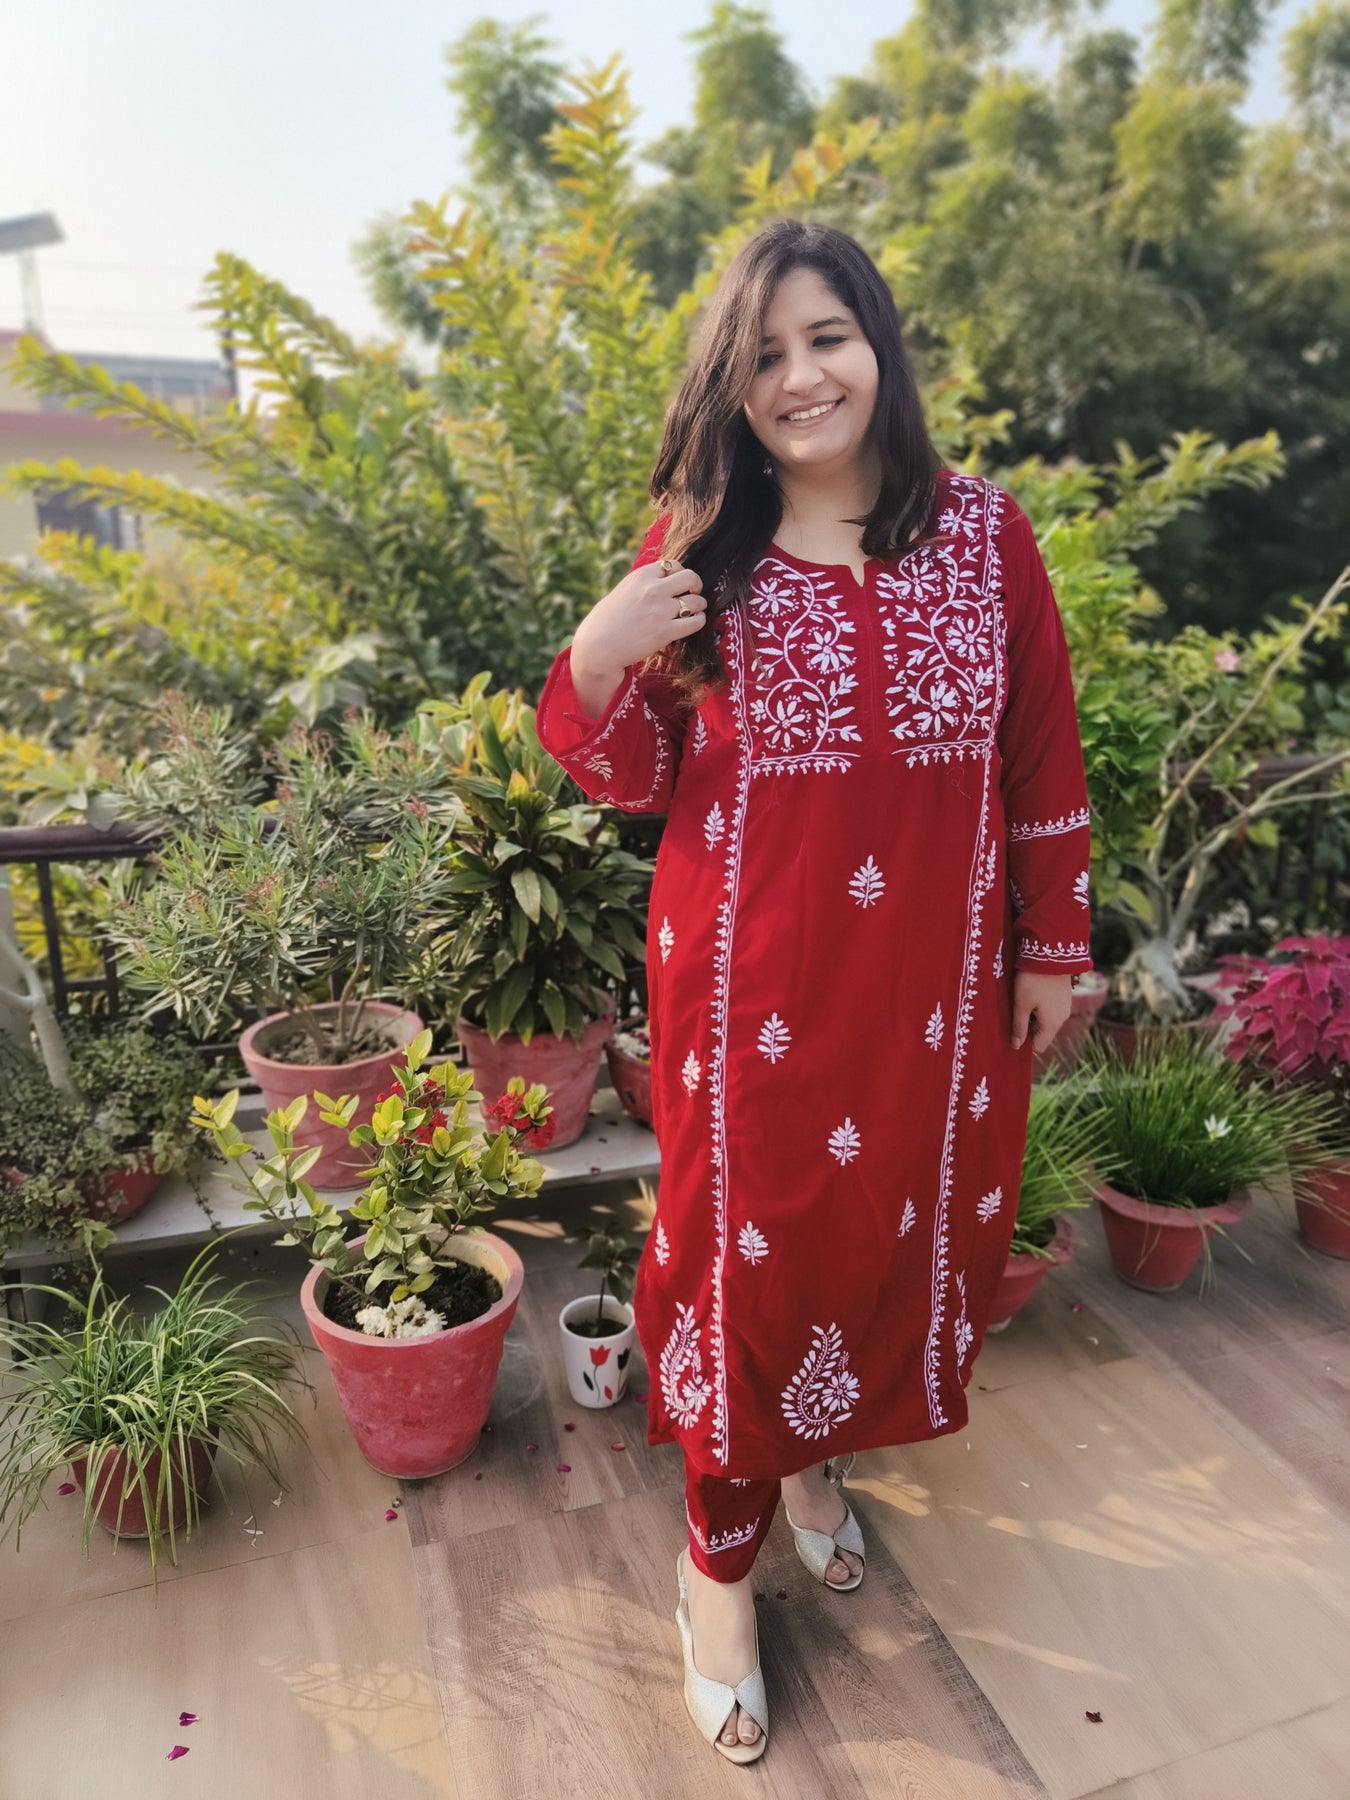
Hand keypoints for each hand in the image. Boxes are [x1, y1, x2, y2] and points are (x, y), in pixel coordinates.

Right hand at [570, 557, 706, 692]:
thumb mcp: (624, 590)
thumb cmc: (607, 620)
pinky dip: (699, 621)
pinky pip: (696, 622)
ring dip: (699, 605)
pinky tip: (693, 622)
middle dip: (695, 585)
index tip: (677, 585)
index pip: (673, 565)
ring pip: (697, 601)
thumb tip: (666, 580)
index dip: (678, 575)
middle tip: (693, 593)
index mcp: (641, 576)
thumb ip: (644, 583)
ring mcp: (660, 611)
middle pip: (691, 577)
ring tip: (693, 611)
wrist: (597, 646)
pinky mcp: (666, 632)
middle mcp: (652, 590)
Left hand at [1011, 970, 1072, 1053]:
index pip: (1039, 1046)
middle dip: (1029, 1027)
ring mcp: (1065, 1006)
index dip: (1025, 1041)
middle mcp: (1062, 1018)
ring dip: (1034, 1015)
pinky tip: (1033, 992)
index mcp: (1052, 1024)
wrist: (1052, 954)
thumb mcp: (1021, 1004)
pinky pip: (1051, 1008)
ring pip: (1047, 1019)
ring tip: (1023, 999)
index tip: (1014, 1028)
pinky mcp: (1064, 995)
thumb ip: (1019, 1026)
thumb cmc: (1033, 980)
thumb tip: (1016, 1046)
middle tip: (1016, 1011)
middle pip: (1043, 1033)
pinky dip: (1041, 1005)